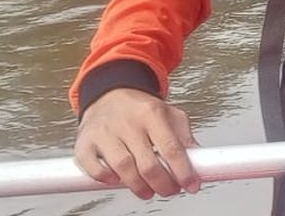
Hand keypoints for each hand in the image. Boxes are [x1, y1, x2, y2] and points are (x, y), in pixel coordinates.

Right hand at [74, 88, 199, 198]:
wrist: (110, 93)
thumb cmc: (142, 108)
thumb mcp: (170, 114)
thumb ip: (185, 136)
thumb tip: (200, 160)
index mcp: (152, 114)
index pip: (171, 148)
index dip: (183, 171)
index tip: (192, 185)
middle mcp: (128, 122)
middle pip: (147, 163)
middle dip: (163, 184)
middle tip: (169, 191)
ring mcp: (105, 132)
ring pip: (123, 168)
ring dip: (138, 187)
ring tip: (148, 191)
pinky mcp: (85, 142)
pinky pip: (94, 168)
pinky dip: (106, 179)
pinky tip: (118, 181)